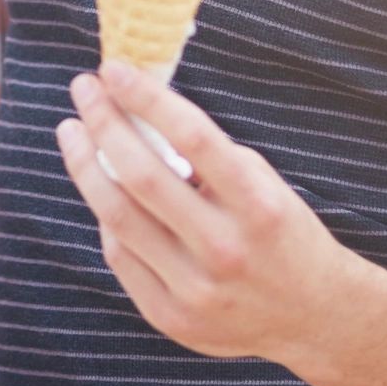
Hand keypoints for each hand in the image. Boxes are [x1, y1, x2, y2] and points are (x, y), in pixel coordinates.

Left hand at [58, 62, 348, 364]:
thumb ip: (210, 156)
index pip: (193, 137)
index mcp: (258, 205)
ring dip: (85, 166)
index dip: (147, 98)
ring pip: (117, 217)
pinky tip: (101, 188)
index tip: (113, 68)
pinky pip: (119, 255)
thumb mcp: (264, 184)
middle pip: (142, 176)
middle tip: (83, 90)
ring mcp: (195, 289)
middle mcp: (225, 249)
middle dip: (104, 123)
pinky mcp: (170, 316)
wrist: (313, 315)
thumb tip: (141, 110)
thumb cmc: (282, 233)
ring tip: (73, 133)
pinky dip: (106, 215)